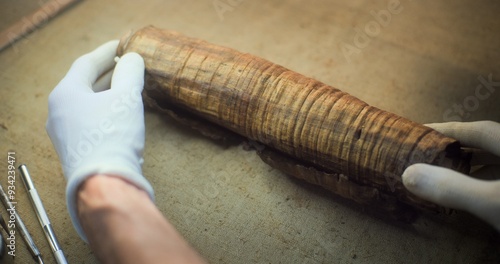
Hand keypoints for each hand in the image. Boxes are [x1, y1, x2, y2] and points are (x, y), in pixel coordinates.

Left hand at [46, 40, 153, 240]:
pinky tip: (119, 113)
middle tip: (127, 63)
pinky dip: (104, 110)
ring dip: (107, 92)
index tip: (123, 44)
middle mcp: (58, 111)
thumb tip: (133, 59)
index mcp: (65, 93)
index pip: (86, 63)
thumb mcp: (126, 98)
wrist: (104, 182)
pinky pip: (87, 120)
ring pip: (86, 103)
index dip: (107, 52)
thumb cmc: (113, 135)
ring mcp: (63, 132)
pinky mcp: (73, 149)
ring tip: (127, 86)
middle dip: (108, 72)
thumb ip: (130, 73)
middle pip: (84, 83)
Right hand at [402, 121, 499, 230]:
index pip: (477, 130)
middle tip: (429, 154)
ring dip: (474, 168)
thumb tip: (407, 174)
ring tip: (447, 174)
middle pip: (488, 145)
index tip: (420, 131)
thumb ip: (452, 187)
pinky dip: (486, 185)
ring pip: (499, 164)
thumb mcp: (491, 201)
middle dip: (458, 149)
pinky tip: (476, 196)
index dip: (448, 130)